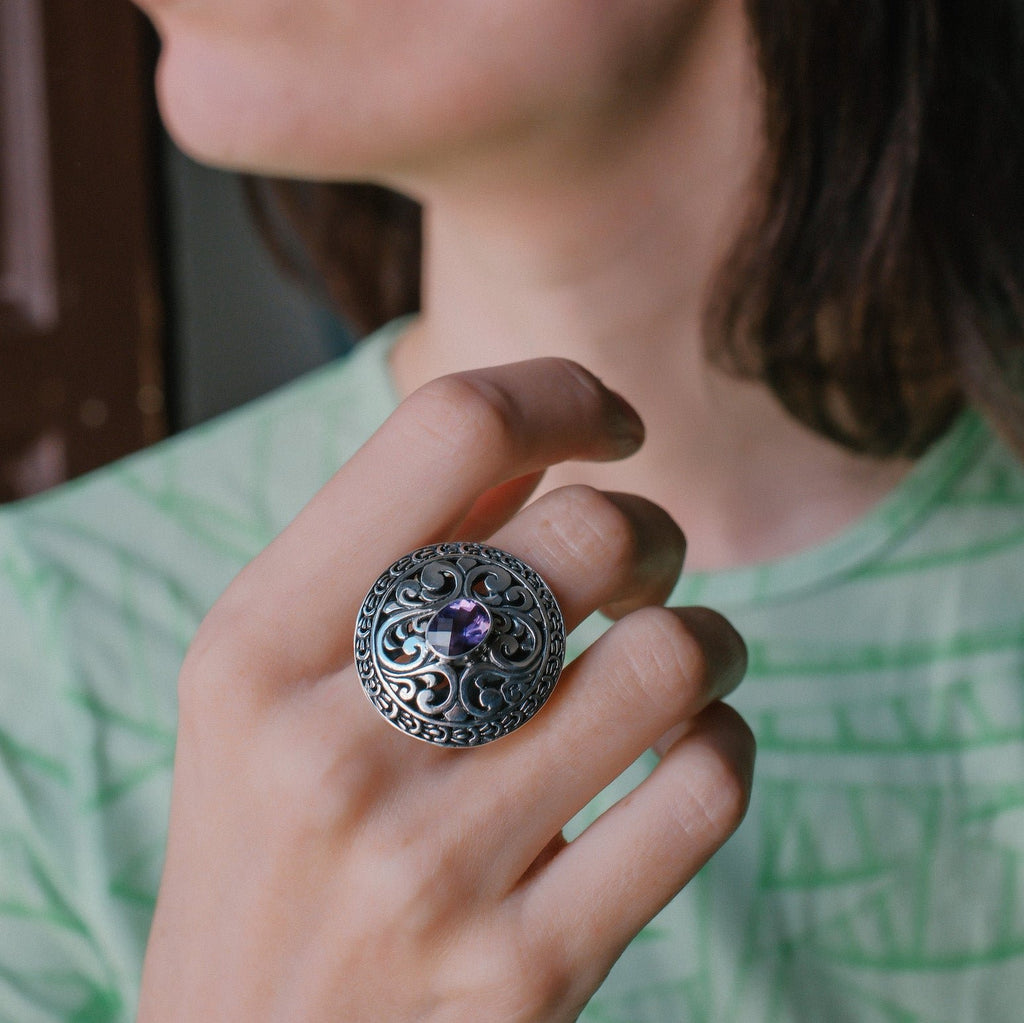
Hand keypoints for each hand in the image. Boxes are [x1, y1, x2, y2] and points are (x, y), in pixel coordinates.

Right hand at [138, 359, 752, 1021]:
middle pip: (588, 535)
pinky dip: (724, 744)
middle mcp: (331, 746)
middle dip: (651, 528)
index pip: (448, 429)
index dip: (561, 394)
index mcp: (254, 645)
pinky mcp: (520, 973)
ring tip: (680, 657)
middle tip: (641, 566)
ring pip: (668, 657)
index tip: (610, 428)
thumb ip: (385, 547)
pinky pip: (702, 791)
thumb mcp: (264, 687)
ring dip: (707, 634)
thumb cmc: (266, 846)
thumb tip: (538, 446)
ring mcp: (428, 869)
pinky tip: (688, 750)